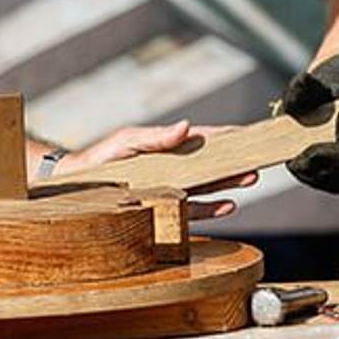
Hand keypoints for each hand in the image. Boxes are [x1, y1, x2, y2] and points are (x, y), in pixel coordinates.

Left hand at [58, 121, 258, 220]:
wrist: (79, 188)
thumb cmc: (104, 158)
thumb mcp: (130, 140)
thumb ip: (158, 137)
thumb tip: (187, 126)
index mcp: (169, 147)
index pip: (203, 139)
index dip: (226, 136)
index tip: (249, 133)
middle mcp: (174, 169)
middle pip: (212, 165)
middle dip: (236, 161)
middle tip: (259, 159)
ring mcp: (172, 189)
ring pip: (209, 187)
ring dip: (230, 183)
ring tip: (250, 178)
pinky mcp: (165, 210)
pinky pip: (194, 212)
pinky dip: (213, 209)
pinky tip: (229, 205)